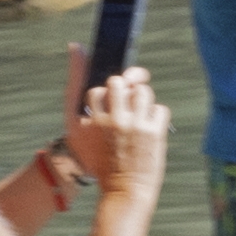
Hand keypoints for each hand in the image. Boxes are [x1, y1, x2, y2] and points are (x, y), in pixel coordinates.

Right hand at [60, 59, 167, 203]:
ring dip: (142, 102)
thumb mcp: (77, 128)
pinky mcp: (154, 132)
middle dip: (125, 91)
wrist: (123, 190)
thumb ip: (75, 86)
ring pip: (144, 92)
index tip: (109, 108)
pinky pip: (160, 108)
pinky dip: (156, 117)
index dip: (106, 97)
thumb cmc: (98, 157)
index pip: (99, 89)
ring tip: (137, 118)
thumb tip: (76, 46)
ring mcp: (135, 126)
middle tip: (126, 106)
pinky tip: (148, 131)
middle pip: (121, 82)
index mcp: (91, 120)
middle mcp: (112, 120)